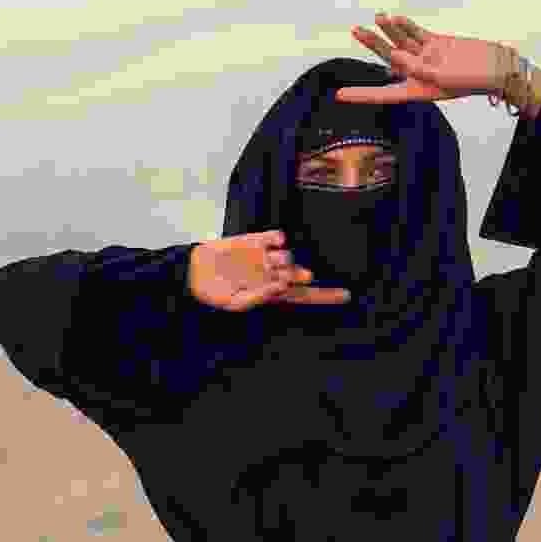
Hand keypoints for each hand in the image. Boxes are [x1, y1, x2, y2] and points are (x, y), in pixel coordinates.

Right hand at [188, 229, 351, 311]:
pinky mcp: (255, 242)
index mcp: (273, 294)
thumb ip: (260, 297)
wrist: (193, 272)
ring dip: (285, 260)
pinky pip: (275, 238)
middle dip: (302, 275)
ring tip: (271, 264)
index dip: (326, 296)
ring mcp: (265, 258)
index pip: (305, 297)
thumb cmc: (215, 294)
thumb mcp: (236, 303)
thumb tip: (282, 286)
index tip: (347, 296)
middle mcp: (273, 275)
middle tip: (302, 275)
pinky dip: (278, 240)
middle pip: (299, 275)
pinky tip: (274, 243)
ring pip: (288, 257)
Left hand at [336, 13, 513, 103]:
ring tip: (375, 17)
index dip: (362, 95)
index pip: (383, 94)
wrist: (497, 67)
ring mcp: (427, 57)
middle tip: (355, 30)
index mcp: (417, 91)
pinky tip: (393, 17)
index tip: (340, 95)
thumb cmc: (473, 80)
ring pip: (401, 42)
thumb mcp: (442, 79)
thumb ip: (417, 68)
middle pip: (388, 59)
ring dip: (388, 30)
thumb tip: (395, 54)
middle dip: (372, 45)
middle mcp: (418, 74)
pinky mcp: (437, 44)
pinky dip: (405, 26)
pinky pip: (416, 34)